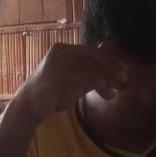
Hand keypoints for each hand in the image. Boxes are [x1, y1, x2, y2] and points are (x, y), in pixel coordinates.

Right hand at [9, 42, 129, 125]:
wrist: (30, 106)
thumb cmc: (53, 94)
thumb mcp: (78, 83)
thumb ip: (93, 74)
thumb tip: (114, 71)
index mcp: (67, 50)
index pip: (94, 51)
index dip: (112, 62)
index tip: (125, 74)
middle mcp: (61, 50)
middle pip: (93, 54)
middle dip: (111, 67)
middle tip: (124, 79)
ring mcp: (56, 59)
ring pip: (87, 63)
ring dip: (104, 77)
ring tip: (113, 91)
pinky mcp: (53, 70)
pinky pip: (79, 72)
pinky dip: (93, 79)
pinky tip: (103, 87)